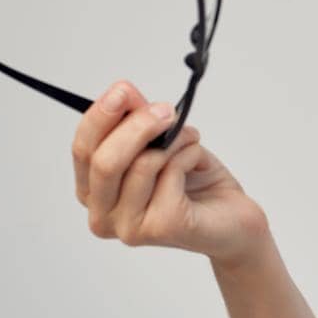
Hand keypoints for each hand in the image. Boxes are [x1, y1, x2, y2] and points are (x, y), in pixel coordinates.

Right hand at [72, 79, 269, 265]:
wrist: (234, 218)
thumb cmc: (195, 183)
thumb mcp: (161, 143)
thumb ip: (135, 121)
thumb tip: (123, 94)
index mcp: (94, 193)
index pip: (83, 151)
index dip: (100, 117)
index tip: (122, 90)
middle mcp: (104, 216)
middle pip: (104, 161)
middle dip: (137, 126)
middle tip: (164, 109)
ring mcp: (130, 227)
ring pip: (142, 164)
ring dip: (174, 140)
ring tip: (191, 139)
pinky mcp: (162, 227)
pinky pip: (171, 173)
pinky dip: (190, 155)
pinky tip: (198, 162)